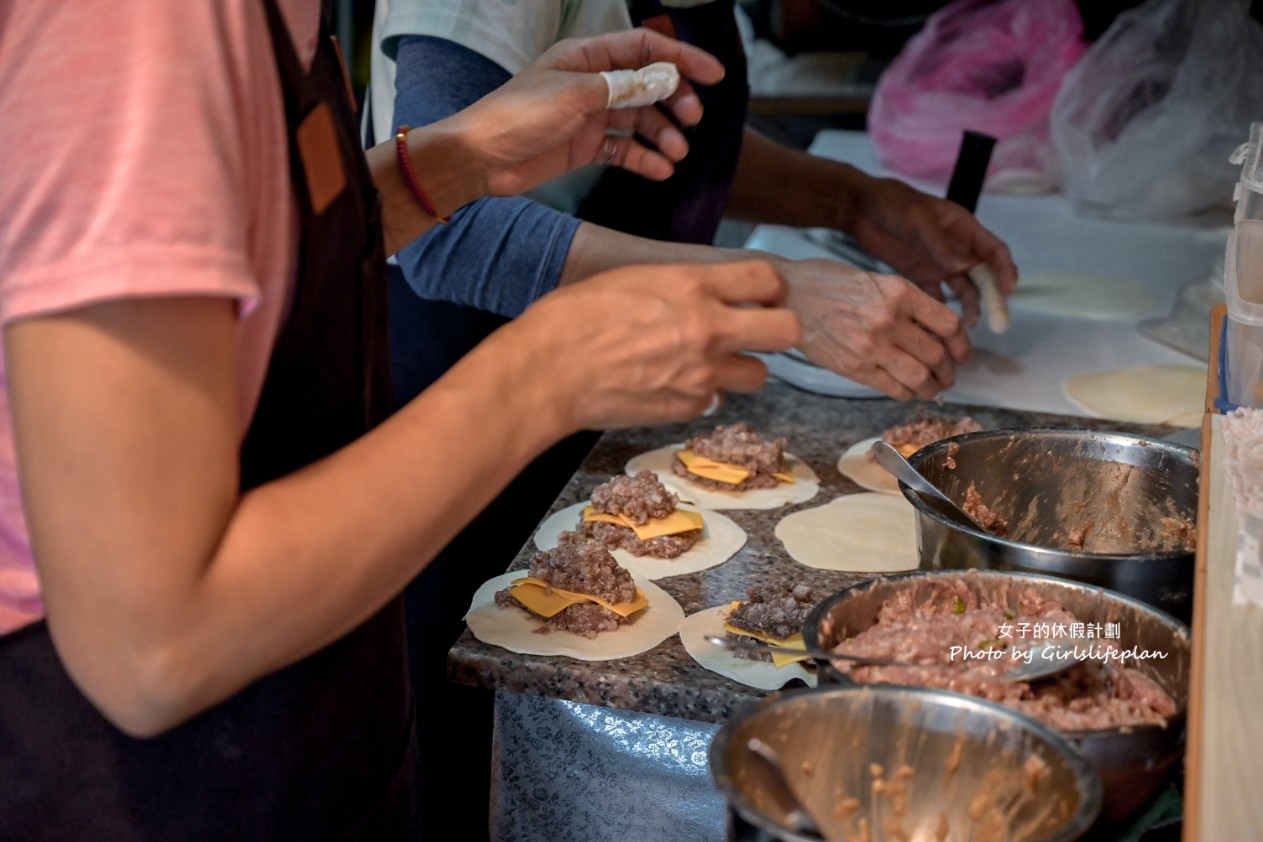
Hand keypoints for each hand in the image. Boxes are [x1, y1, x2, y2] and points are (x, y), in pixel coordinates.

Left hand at [444, 28, 725, 198]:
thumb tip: (659, 81)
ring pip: (640, 120)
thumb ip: (619, 87)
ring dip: (662, 134)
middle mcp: (591, 83)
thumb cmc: (516, 116)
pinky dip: (644, 159)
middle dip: (675, 100)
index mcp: (586, 57)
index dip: (681, 58)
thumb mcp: (573, 95)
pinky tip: (661, 171)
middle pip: (648, 85)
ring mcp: (589, 115)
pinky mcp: (585, 147)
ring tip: (677, 153)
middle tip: (693, 119)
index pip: (644, 49)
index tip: (713, 74)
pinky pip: (624, 149)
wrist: (480, 158)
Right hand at [493, 260, 799, 430]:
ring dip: (740, 369)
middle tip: (756, 333)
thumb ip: (680, 287)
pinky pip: (714, 402)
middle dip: (778, 331)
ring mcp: (702, 375)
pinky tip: (670, 386)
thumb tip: (704, 294)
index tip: (761, 297)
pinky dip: (700, 395)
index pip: (767, 280)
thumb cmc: (574, 318)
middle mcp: (708, 329)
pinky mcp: (687, 408)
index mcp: (692, 286)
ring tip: (709, 365)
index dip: (770, 289)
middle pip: (787, 331)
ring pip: (759, 375)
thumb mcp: (633, 280)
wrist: (548, 371)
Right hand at [780, 258, 970, 399]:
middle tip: (948, 376)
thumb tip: (930, 331)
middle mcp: (889, 319)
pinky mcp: (854, 367)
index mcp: (899, 292)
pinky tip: (907, 391)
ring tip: (932, 389)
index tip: (961, 353)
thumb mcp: (874, 279)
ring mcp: (871, 346)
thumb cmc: (826, 283)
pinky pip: (893, 389)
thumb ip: (903, 302)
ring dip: (932, 388)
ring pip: (919, 377)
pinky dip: (907, 394)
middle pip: (937, 355)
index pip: (949, 324)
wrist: (786, 295)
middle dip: (948, 371)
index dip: (962, 344)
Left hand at [844, 176, 1017, 328]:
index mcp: (964, 229)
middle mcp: (957, 249)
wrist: (860, 209)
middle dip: (992, 297)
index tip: (1008, 291)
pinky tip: (939, 327)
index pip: (995, 251)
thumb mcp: (917, 219)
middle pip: (984, 276)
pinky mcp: (920, 276)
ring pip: (963, 290)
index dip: (1005, 270)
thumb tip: (961, 266)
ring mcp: (939, 264)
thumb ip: (938, 243)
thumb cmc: (892, 204)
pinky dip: (939, 312)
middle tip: (997, 321)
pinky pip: (935, 297)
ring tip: (965, 327)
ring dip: (968, 307)